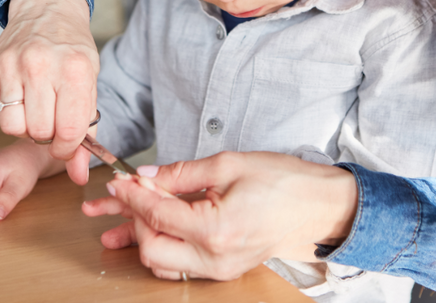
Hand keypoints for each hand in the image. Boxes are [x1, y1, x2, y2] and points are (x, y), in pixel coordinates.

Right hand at [0, 0, 97, 176]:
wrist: (47, 10)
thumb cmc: (72, 51)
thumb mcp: (90, 84)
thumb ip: (86, 132)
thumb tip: (79, 176)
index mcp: (75, 70)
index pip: (69, 131)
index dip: (68, 148)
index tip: (68, 144)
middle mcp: (41, 66)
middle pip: (39, 133)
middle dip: (48, 136)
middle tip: (54, 120)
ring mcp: (12, 66)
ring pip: (14, 127)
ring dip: (27, 127)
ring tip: (38, 109)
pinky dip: (11, 114)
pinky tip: (23, 97)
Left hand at [84, 152, 358, 280]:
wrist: (317, 207)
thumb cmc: (284, 182)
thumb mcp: (229, 165)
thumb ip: (181, 172)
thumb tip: (146, 176)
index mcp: (216, 228)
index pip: (157, 214)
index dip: (131, 196)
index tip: (118, 181)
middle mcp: (214, 257)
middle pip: (150, 248)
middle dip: (132, 220)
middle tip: (128, 195)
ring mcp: (219, 269)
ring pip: (160, 263)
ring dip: (141, 237)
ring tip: (123, 218)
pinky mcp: (222, 271)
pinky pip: (179, 266)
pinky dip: (161, 246)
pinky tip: (150, 230)